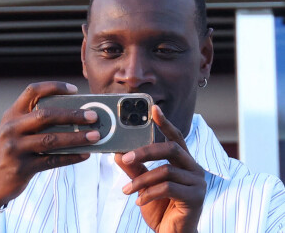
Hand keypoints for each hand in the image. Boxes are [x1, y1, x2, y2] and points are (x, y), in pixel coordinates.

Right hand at [0, 81, 99, 207]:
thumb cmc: (15, 149)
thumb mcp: (20, 129)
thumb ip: (40, 120)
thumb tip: (78, 116)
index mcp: (13, 113)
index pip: (33, 91)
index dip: (55, 86)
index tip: (75, 89)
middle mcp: (11, 128)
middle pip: (46, 115)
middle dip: (73, 115)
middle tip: (93, 117)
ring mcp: (14, 148)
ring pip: (51, 139)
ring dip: (77, 137)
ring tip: (95, 136)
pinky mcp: (22, 168)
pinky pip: (52, 161)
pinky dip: (71, 157)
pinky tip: (86, 154)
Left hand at [115, 105, 205, 232]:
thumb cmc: (160, 207)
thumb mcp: (144, 185)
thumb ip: (134, 169)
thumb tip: (118, 153)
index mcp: (183, 161)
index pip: (175, 136)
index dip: (165, 122)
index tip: (154, 108)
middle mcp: (193, 167)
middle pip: (171, 148)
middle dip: (146, 151)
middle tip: (125, 158)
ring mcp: (197, 181)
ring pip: (166, 170)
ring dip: (142, 180)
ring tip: (126, 190)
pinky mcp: (196, 197)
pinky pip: (169, 188)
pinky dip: (149, 193)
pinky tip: (139, 202)